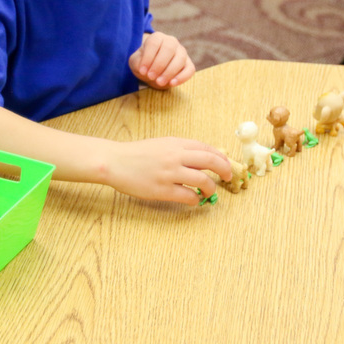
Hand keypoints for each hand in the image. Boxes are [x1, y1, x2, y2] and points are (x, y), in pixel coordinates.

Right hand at [104, 138, 231, 204]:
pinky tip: (193, 200)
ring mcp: (170, 173)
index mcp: (176, 144)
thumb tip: (203, 159)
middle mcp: (176, 156)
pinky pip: (187, 196)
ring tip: (209, 192)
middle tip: (227, 177)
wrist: (115, 161)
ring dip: (211, 188)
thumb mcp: (162, 144)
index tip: (226, 165)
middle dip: (224, 170)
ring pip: (202, 180)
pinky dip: (195, 199)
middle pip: (211, 161)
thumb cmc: (137, 154)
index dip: (221, 158)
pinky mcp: (162, 190)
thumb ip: (181, 150)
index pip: (207, 148)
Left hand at [129, 31, 194, 89]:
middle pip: (168, 49)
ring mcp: (182, 52)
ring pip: (180, 59)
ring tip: (159, 82)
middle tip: (150, 76)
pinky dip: (182, 77)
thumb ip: (138, 63)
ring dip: (169, 72)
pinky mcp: (188, 64)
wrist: (152, 70)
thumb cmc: (143, 63)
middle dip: (159, 65)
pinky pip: (190, 69)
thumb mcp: (136, 62)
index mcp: (157, 37)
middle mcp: (171, 41)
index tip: (142, 71)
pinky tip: (172, 83)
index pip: (154, 43)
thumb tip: (145, 70)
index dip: (148, 57)